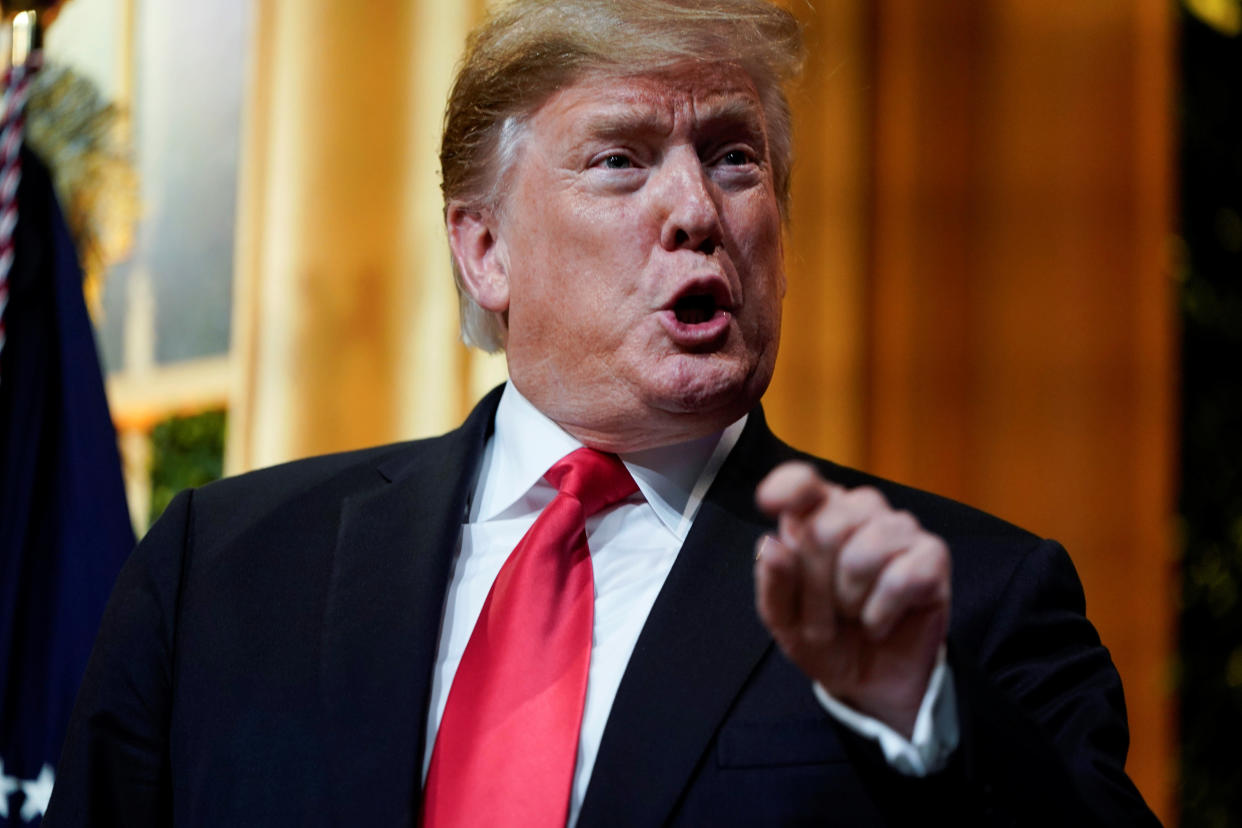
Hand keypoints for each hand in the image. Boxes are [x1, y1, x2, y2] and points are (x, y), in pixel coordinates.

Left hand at [754, 462, 950, 737]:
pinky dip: (881, 613)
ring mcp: (899, 530)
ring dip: (850, 601)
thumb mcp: (784, 619)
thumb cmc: (826, 638)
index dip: (787, 486)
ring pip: (864, 553)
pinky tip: (879, 622)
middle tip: (826, 613)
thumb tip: (771, 544)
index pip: (803, 482)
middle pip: (827, 528)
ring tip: (854, 615)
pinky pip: (901, 578)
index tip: (768, 504)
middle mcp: (859, 512)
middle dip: (817, 587)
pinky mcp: (933, 556)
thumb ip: (774, 582)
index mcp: (817, 514)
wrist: (869, 682)